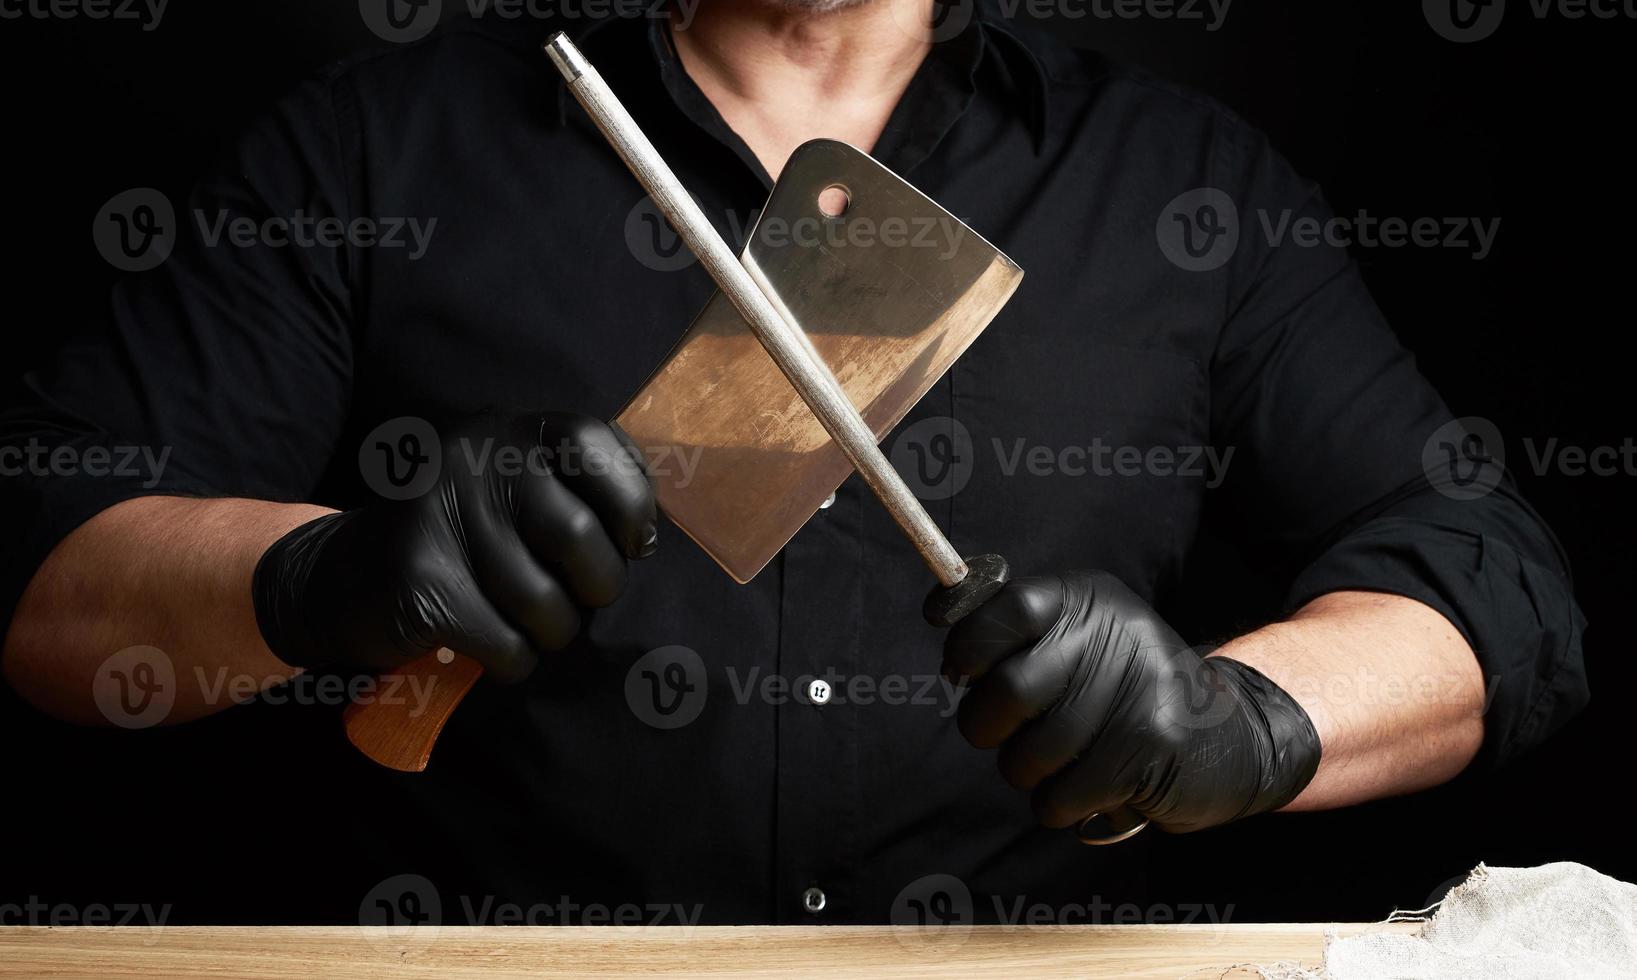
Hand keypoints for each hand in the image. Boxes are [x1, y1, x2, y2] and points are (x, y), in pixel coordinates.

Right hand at [252, 413, 655, 681]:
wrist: (343, 579)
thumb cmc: (464, 541)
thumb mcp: (518, 492)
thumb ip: (582, 490)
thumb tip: (650, 536)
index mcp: (511, 430)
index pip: (595, 444)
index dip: (631, 502)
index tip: (633, 543)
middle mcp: (474, 458)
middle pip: (577, 538)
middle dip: (597, 588)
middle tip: (579, 599)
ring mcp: (439, 516)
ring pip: (544, 604)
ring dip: (551, 633)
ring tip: (529, 625)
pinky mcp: (419, 581)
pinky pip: (507, 644)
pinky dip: (514, 662)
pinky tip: (493, 649)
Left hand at [942, 571, 1320, 833]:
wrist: (1233, 736)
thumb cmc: (1129, 690)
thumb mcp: (1083, 638)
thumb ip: (1019, 636)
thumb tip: (948, 643)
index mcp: (1086, 600)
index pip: (1003, 610)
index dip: (967, 645)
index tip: (958, 669)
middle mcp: (1113, 635)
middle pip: (1006, 691)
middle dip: (985, 727)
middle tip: (1002, 733)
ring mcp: (1136, 691)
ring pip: (1027, 755)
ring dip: (1026, 773)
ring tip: (1058, 761)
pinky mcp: (1150, 748)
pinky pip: (1060, 797)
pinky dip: (1059, 805)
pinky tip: (1087, 789)